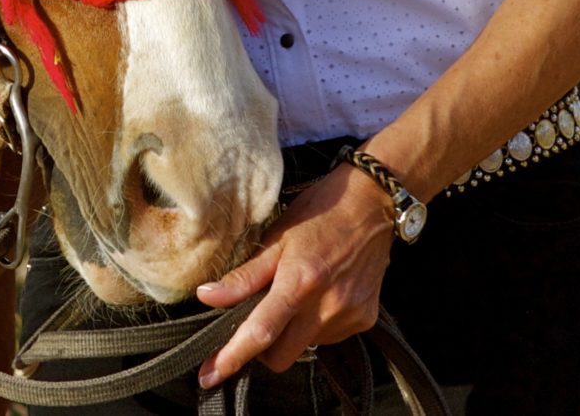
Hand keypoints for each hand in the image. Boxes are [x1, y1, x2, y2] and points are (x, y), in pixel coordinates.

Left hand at [193, 163, 394, 384]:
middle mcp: (327, 306)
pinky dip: (316, 324)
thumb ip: (244, 275)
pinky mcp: (365, 320)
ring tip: (297, 293)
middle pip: (282, 356)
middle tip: (256, 320)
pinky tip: (320, 295)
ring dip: (292, 332)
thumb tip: (207, 297)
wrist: (372, 205)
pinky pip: (329, 338)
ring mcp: (349, 316)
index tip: (209, 375)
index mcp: (299, 281)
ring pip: (306, 347)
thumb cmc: (318, 214)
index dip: (232, 357)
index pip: (261, 331)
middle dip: (262, 349)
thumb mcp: (276, 237)